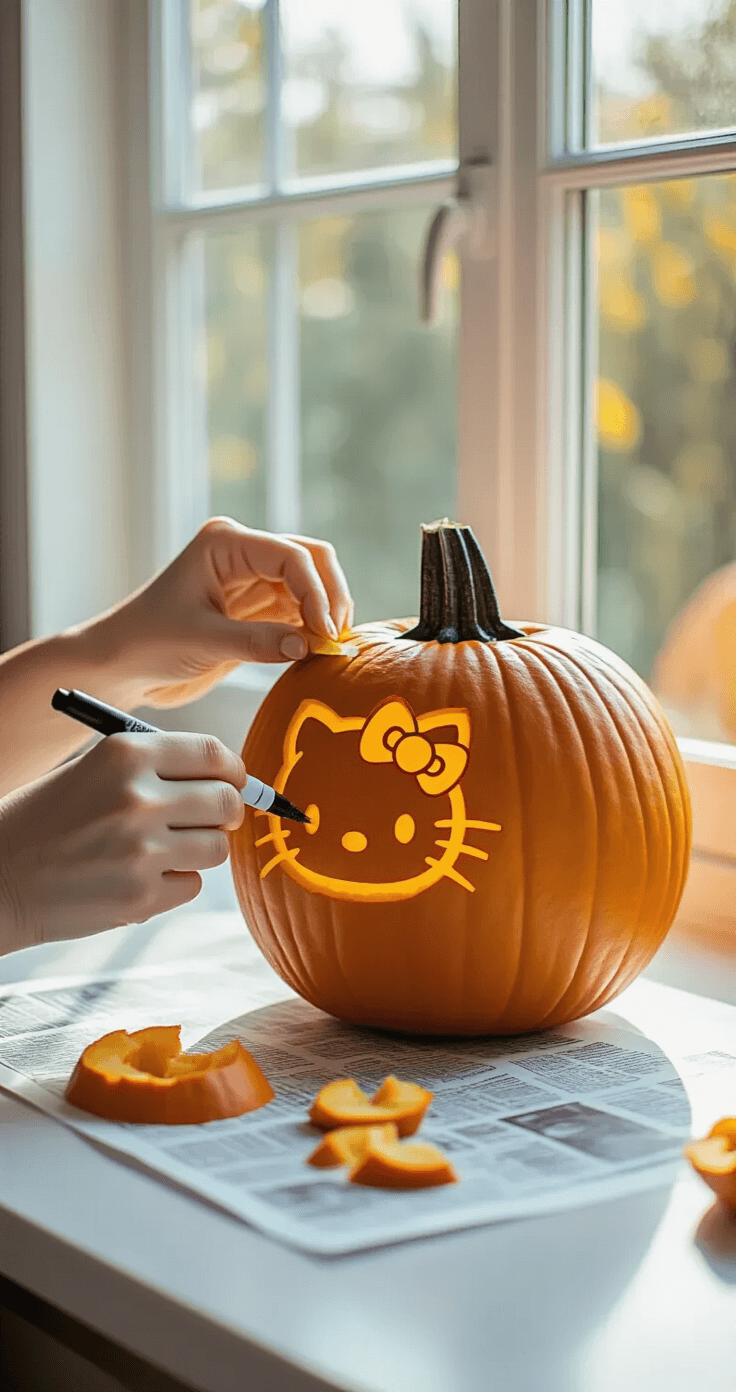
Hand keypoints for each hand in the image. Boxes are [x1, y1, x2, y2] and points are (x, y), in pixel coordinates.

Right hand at [0, 731, 245, 949]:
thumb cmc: (45, 821)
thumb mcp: (93, 771)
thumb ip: (157, 770)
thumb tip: (228, 779)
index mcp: (125, 754)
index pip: (214, 754)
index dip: (234, 770)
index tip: (234, 781)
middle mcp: (137, 798)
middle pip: (227, 801)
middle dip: (226, 811)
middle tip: (209, 818)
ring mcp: (141, 851)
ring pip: (217, 847)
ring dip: (200, 849)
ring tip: (160, 849)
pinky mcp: (140, 898)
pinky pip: (191, 885)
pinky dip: (174, 883)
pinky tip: (137, 876)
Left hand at [94, 518, 353, 707]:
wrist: (121, 665)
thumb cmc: (147, 643)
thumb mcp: (201, 642)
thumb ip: (257, 642)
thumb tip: (310, 644)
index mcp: (224, 543)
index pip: (290, 556)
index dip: (316, 593)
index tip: (325, 633)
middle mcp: (243, 552)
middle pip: (311, 558)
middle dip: (331, 595)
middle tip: (337, 638)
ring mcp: (252, 578)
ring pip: (312, 583)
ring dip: (326, 612)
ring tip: (330, 648)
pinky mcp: (257, 608)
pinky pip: (300, 610)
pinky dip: (314, 628)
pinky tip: (317, 650)